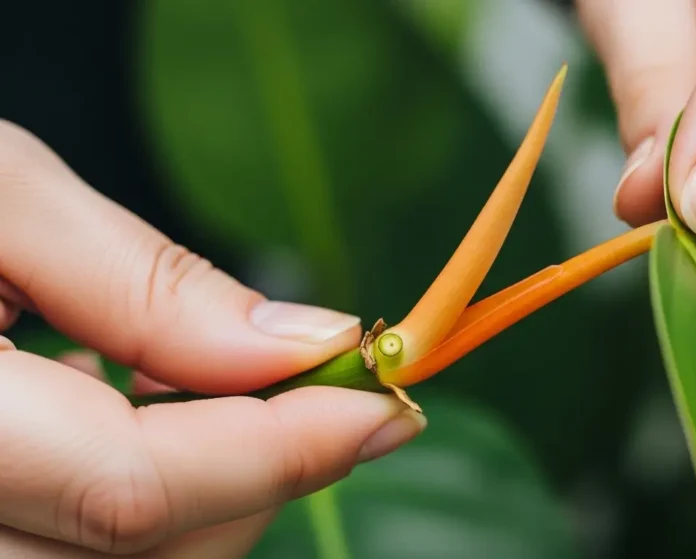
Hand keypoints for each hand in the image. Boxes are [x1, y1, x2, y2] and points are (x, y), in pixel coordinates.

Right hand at [0, 120, 424, 556]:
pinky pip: (72, 557)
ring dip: (210, 495)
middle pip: (135, 554)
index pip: (129, 490)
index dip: (282, 448)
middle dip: (261, 475)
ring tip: (212, 389)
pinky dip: (141, 507)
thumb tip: (307, 346)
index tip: (388, 401)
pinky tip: (142, 420)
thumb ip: (144, 283)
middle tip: (323, 387)